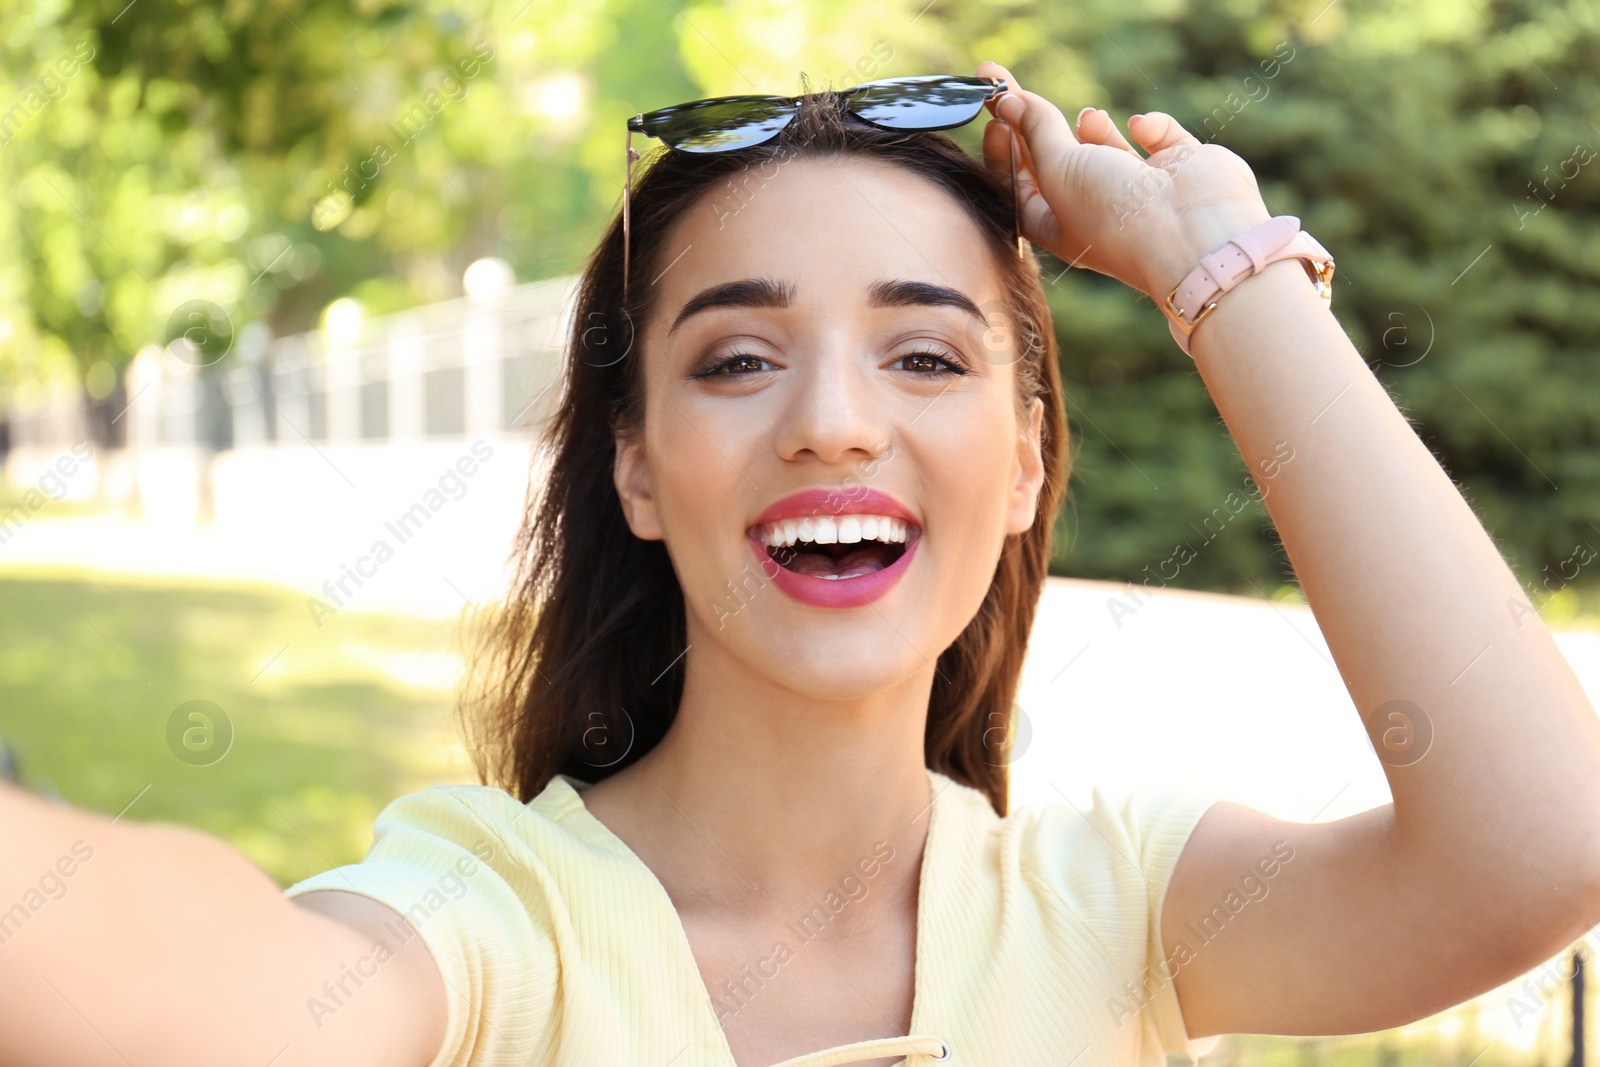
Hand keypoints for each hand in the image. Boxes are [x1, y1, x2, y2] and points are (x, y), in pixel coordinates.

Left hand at [975, 60, 1273, 303]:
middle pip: (1052, 158)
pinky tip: (1146, 130)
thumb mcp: (1058, 169)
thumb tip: (1009, 101)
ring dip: (1092, 127)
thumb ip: (1035, 130)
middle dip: (1029, 121)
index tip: (992, 113)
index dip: (1000, 149)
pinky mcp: (1178, 169)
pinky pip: (1157, 136)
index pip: (1017, 184)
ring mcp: (1139, 189)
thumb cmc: (1115, 214)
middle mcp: (1096, 209)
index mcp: (1058, 225)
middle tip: (1003, 80)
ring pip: (1104, 146)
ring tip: (1090, 119)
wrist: (1193, 232)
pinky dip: (1150, 127)